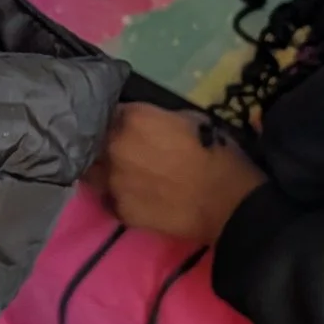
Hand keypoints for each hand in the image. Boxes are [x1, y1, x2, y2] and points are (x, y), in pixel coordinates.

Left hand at [98, 103, 265, 244]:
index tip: (123, 127)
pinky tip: (136, 199)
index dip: (116, 120)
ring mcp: (113, 181)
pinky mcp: (119, 210)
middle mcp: (114, 146)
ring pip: (94, 173)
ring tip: (124, 176)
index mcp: (132, 118)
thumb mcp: (190, 119)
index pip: (108, 113)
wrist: (229, 203)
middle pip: (95, 143)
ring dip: (105, 172)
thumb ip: (156, 119)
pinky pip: (110, 200)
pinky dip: (119, 198)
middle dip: (105, 145)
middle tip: (123, 153)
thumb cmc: (218, 154)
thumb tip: (146, 125)